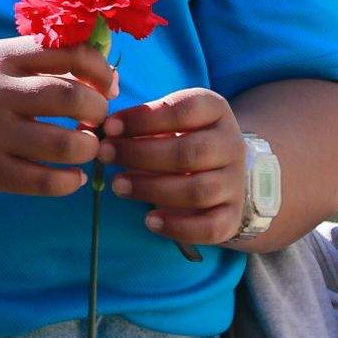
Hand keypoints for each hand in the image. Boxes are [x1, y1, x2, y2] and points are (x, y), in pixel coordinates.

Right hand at [0, 36, 118, 197]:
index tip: (107, 85)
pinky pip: (44, 181)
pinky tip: (71, 177)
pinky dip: (68, 182)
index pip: (70, 52)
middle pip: (72, 97)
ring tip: (86, 148)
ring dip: (88, 148)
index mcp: (0, 57)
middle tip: (98, 120)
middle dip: (98, 110)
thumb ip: (40, 60)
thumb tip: (107, 74)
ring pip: (64, 144)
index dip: (101, 70)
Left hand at [100, 88, 246, 245]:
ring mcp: (234, 182)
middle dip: (141, 154)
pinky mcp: (232, 216)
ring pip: (197, 190)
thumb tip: (102, 129)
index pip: (183, 110)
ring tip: (118, 185)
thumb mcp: (168, 119)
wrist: (224, 170)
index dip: (143, 119)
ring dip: (152, 189)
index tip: (109, 127)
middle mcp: (231, 145)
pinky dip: (178, 226)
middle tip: (106, 155)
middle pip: (188, 152)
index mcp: (215, 111)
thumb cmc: (183, 137)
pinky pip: (210, 227)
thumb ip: (140, 121)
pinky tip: (150, 221)